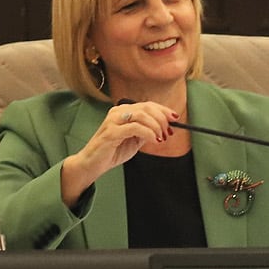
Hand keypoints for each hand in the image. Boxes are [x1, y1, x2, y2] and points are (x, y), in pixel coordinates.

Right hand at [60, 102, 178, 207]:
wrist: (92, 164)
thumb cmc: (111, 152)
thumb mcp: (134, 141)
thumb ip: (146, 132)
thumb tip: (164, 128)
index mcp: (124, 111)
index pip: (148, 105)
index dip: (164, 110)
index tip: (175, 119)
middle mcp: (118, 112)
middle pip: (147, 107)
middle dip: (162, 119)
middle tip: (168, 132)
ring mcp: (113, 120)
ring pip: (142, 115)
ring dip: (156, 126)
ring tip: (160, 138)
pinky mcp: (111, 132)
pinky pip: (135, 127)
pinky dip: (148, 133)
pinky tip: (154, 140)